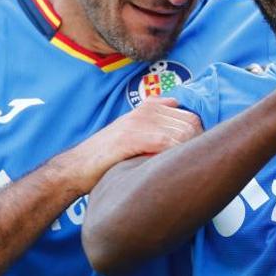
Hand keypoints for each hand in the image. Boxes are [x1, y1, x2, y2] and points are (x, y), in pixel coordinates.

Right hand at [66, 97, 202, 190]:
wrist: (77, 166)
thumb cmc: (109, 155)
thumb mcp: (134, 132)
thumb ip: (156, 123)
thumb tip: (181, 117)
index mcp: (150, 106)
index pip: (190, 116)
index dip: (199, 136)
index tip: (197, 154)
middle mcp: (146, 110)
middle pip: (190, 123)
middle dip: (197, 145)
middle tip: (193, 165)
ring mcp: (138, 122)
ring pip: (181, 132)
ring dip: (187, 152)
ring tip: (183, 169)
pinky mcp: (130, 137)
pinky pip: (165, 142)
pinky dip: (173, 155)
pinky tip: (169, 168)